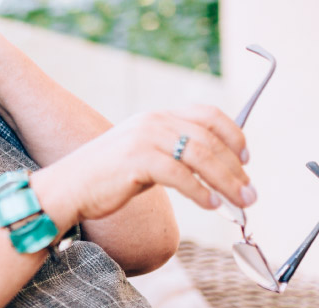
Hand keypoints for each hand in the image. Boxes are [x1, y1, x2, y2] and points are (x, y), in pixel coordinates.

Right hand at [34, 105, 254, 223]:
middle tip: (250, 194)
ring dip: (226, 182)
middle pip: (209, 140)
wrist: (68, 188)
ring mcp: (143, 139)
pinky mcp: (136, 160)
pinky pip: (180, 175)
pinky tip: (211, 205)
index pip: (207, 115)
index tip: (246, 159)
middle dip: (236, 169)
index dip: (233, 135)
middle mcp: (152, 122)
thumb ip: (172, 153)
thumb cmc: (106, 178)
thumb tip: (211, 169)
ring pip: (200, 156)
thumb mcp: (143, 155)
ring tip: (239, 203)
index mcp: (156, 117)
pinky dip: (201, 192)